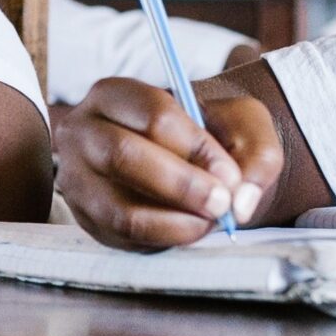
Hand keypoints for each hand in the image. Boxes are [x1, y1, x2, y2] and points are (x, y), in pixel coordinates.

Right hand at [55, 79, 283, 248]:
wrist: (184, 160)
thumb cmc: (209, 136)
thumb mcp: (243, 126)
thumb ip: (257, 154)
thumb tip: (241, 202)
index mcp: (114, 94)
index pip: (153, 115)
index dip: (196, 147)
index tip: (231, 174)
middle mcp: (82, 133)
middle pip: (123, 156)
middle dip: (181, 186)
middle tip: (223, 204)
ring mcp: (77, 180)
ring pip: (119, 209)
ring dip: (174, 223)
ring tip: (212, 222)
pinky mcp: (87, 220)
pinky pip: (122, 240)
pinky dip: (163, 240)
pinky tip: (190, 229)